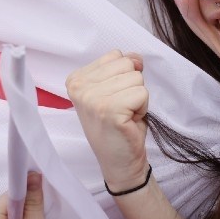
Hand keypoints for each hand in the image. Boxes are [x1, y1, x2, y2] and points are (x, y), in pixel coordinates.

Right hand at [66, 51, 149, 190]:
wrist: (119, 162)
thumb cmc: (118, 126)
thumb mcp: (114, 90)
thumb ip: (121, 68)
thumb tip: (137, 58)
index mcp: (76, 79)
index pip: (115, 56)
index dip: (123, 77)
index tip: (113, 99)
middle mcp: (79, 87)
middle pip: (126, 64)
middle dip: (132, 86)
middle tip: (122, 108)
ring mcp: (92, 98)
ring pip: (136, 78)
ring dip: (138, 98)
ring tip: (125, 115)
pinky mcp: (109, 110)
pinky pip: (142, 93)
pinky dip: (143, 108)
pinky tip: (129, 121)